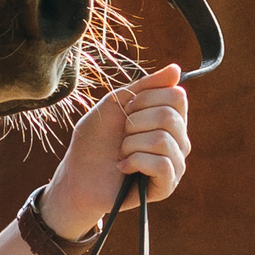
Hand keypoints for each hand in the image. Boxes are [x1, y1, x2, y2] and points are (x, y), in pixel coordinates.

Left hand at [40, 62, 190, 239]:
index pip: (176, 95)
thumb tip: (176, 69)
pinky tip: (123, 167)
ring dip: (131, 145)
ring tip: (121, 154)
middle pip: (170, 116)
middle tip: (122, 136)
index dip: (145, 99)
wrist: (76, 175)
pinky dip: (135, 162)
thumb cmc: (95, 140)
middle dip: (134, 123)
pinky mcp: (167, 185)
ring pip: (163, 140)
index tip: (127, 111)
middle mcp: (178, 139)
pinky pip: (162, 164)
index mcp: (169, 118)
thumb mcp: (115, 104)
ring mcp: (175, 162)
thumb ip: (145, 86)